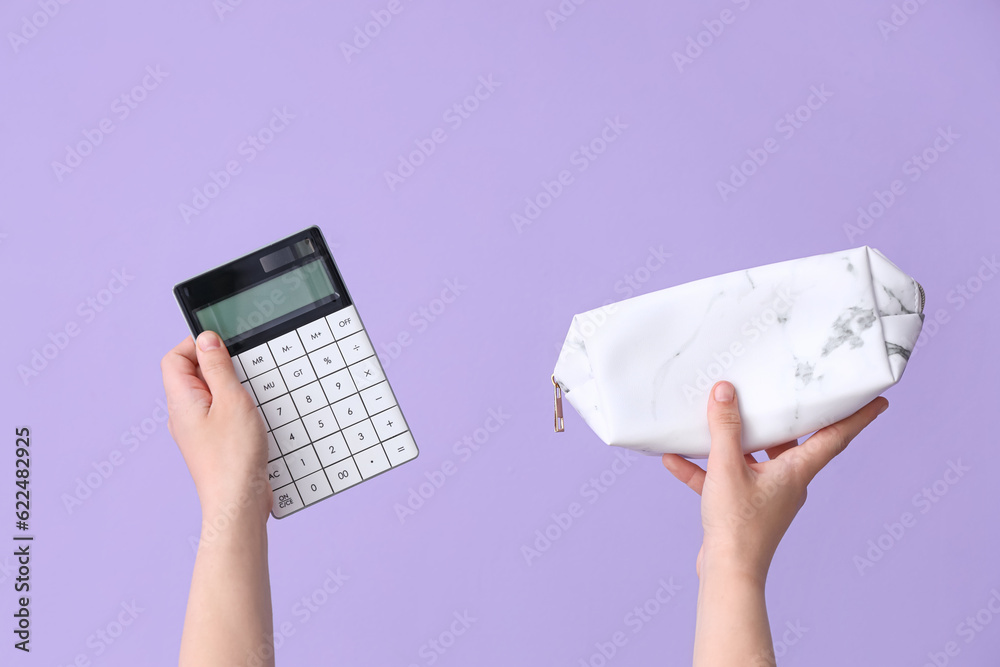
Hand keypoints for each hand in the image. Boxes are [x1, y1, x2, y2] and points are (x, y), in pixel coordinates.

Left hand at [161, 332, 271, 524]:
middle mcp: (183, 415)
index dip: (195, 345)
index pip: (174, 358)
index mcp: (181, 401)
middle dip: (218, 366)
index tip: (223, 345)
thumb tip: (205, 340)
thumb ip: (218, 368)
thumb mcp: (231, 400)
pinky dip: (236, 406)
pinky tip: (253, 416)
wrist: (238, 503)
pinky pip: (220, 412)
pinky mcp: (214, 442)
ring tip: (249, 396)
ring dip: (230, 388)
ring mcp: (198, 431)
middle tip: (241, 371)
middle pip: (191, 374)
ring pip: (209, 394)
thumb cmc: (233, 458)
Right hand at [662, 381, 887, 582]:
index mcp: (796, 471)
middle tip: (782, 394)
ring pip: (752, 460)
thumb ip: (726, 428)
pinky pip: (725, 480)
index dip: (857, 417)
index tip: (877, 402)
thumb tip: (726, 391)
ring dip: (730, 443)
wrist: (726, 573)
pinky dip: (704, 470)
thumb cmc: (737, 525)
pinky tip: (676, 460)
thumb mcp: (727, 468)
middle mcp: (787, 482)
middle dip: (781, 420)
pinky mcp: (744, 509)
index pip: (835, 437)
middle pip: (790, 443)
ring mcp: (766, 496)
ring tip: (711, 420)